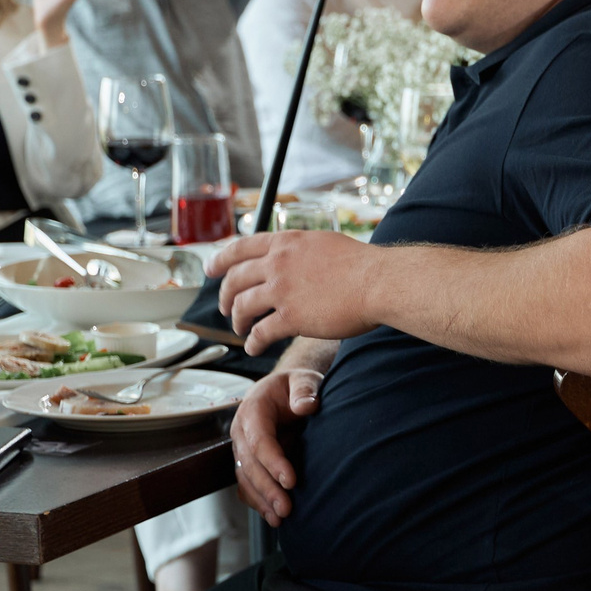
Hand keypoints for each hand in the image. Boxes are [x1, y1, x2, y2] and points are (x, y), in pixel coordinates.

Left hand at [210, 232, 381, 354]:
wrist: (380, 282)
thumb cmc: (364, 266)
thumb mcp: (325, 243)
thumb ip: (302, 250)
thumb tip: (296, 257)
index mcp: (286, 243)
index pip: (240, 248)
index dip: (220, 260)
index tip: (210, 269)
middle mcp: (278, 263)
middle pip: (235, 280)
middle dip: (225, 296)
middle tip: (226, 307)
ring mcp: (282, 290)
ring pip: (242, 307)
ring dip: (237, 321)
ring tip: (240, 330)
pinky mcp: (291, 318)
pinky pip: (260, 333)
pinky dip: (253, 342)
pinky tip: (254, 348)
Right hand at [229, 365, 323, 522]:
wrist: (286, 391)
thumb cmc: (296, 386)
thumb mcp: (303, 379)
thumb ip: (305, 389)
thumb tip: (306, 406)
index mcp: (253, 409)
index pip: (259, 439)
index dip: (273, 461)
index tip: (291, 481)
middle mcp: (242, 431)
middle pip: (249, 464)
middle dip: (266, 488)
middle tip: (286, 509)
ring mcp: (242, 448)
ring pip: (245, 478)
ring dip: (261, 500)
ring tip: (280, 519)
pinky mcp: (248, 461)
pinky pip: (247, 484)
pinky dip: (257, 501)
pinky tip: (272, 516)